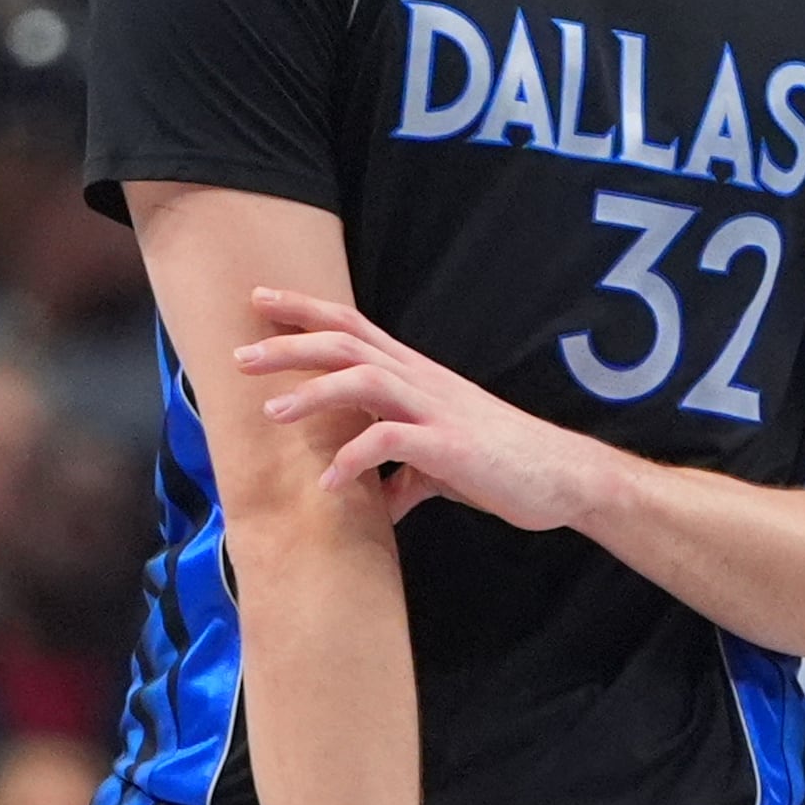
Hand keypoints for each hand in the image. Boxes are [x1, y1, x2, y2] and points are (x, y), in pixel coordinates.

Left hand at [237, 290, 617, 530]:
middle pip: (348, 344)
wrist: (563, 479)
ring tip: (273, 413)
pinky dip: (356, 459)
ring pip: (365, 380)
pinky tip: (330, 484)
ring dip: (314, 393)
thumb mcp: (440, 466)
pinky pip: (393, 442)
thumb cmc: (503, 466)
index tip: (261, 301)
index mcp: (417, 377)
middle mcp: (423, 383)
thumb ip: (402, 476)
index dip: (306, 312)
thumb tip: (374, 503)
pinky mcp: (452, 447)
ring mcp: (438, 411)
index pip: (354, 328)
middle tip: (241, 356)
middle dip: (291, 344)